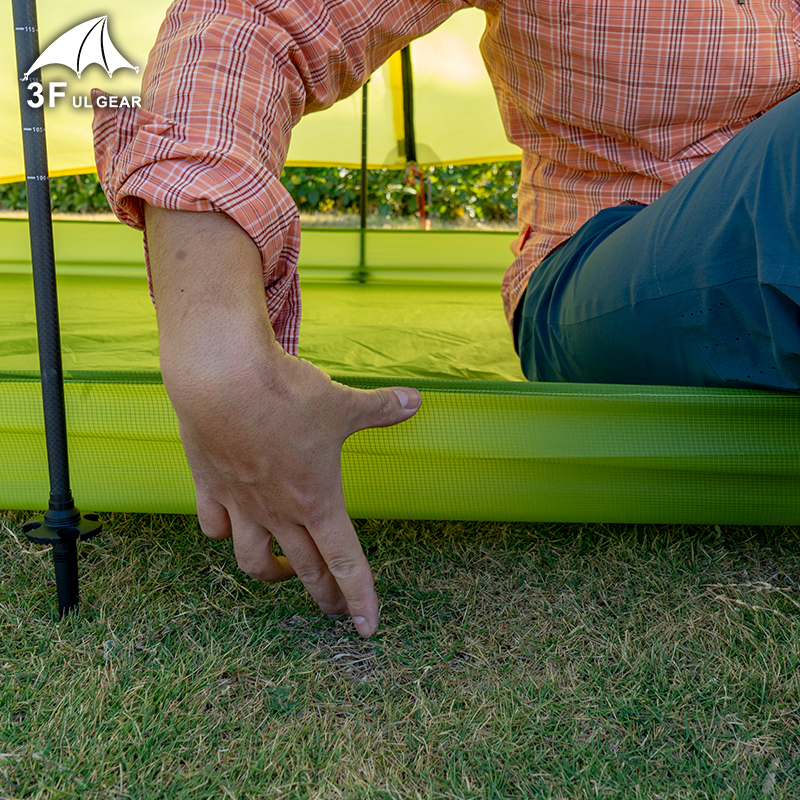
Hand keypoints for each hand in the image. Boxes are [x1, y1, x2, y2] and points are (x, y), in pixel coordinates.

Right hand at [144, 205, 420, 635]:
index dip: (361, 597)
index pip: (346, 562)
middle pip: (303, 569)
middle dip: (323, 594)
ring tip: (283, 570)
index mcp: (317, 500)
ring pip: (252, 560)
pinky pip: (214, 526)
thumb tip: (415, 400)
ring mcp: (240, 503)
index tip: (369, 628)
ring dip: (272, 573)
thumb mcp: (342, 404)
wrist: (222, 379)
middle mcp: (278, 512)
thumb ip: (380, 409)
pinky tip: (232, 527)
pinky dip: (225, 533)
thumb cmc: (286, 396)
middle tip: (332, 606)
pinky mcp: (209, 486)